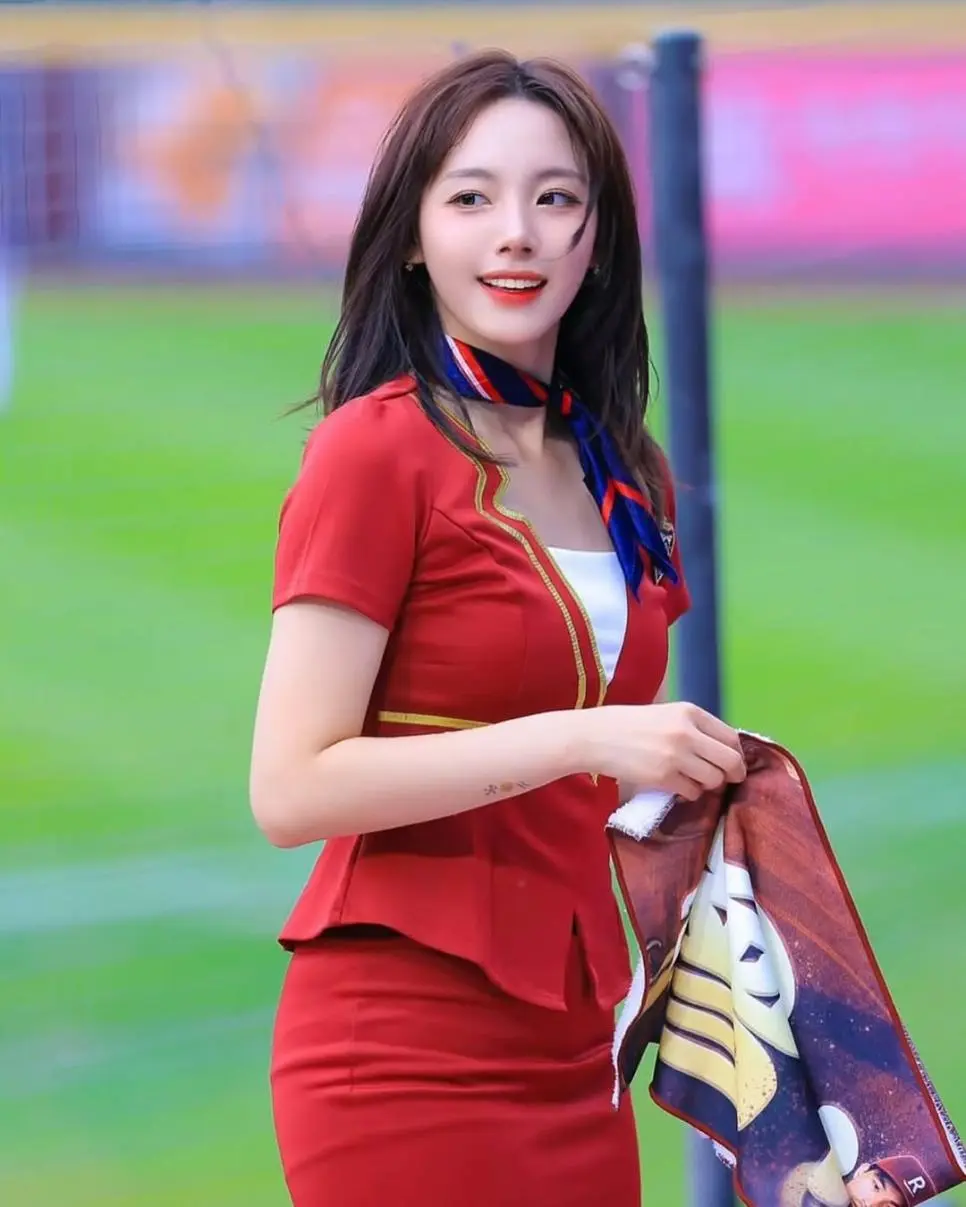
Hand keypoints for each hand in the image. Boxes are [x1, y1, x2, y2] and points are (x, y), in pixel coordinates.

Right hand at [578, 702, 745, 800]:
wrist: (595, 736)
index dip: (736, 755)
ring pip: (713, 779)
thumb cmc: (630, 725)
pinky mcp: (663, 777)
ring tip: (692, 780)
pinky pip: (692, 792)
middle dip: (732, 774)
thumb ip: (694, 728)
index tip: (733, 764)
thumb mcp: (666, 714)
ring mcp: (676, 755)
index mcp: (690, 712)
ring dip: (707, 785)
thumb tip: (725, 751)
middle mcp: (687, 732)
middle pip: (730, 761)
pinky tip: (676, 786)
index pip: (731, 737)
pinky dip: (689, 793)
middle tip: (726, 780)